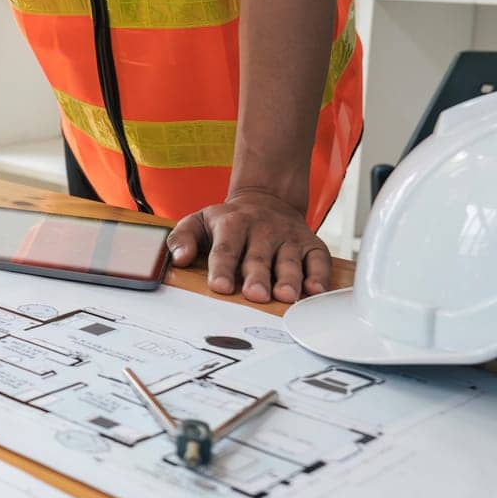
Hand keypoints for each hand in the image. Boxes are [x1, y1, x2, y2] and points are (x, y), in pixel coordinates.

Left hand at [166, 189, 329, 302]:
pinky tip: (315, 290)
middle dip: (257, 277)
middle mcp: (263, 230)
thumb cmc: (228, 221)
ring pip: (289, 260)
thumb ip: (182, 238)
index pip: (225, 249)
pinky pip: (318, 260)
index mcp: (232, 224)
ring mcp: (288, 237)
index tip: (221, 287)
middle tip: (255, 295)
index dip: (223, 268)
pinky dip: (319, 275)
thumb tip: (180, 258)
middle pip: (259, 258)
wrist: (267, 201)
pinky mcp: (311, 244)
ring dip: (289, 279)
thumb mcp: (198, 221)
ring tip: (286, 296)